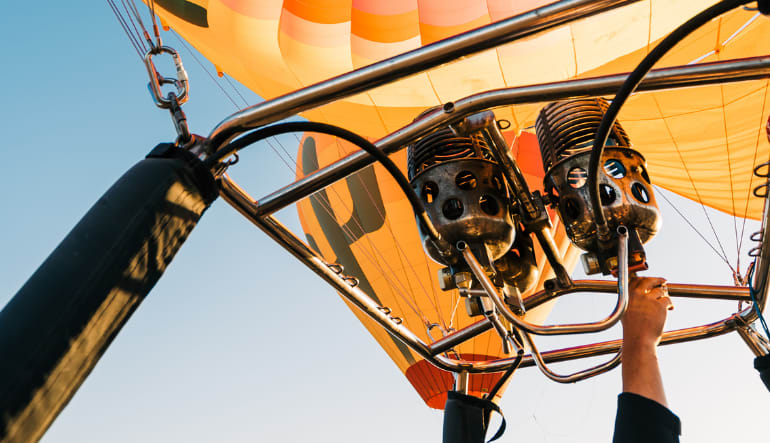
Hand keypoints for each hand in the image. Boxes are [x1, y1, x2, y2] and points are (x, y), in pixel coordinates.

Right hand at [620, 276, 673, 405]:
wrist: (638, 341)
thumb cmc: (633, 331)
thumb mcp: (626, 313)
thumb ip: (632, 302)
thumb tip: (642, 295)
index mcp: (627, 296)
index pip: (635, 280)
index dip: (644, 279)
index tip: (649, 280)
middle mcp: (636, 295)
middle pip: (648, 281)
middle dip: (657, 280)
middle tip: (663, 281)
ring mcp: (648, 299)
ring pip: (660, 291)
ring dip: (665, 295)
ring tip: (666, 302)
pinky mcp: (660, 306)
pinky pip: (667, 300)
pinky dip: (670, 304)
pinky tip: (671, 309)